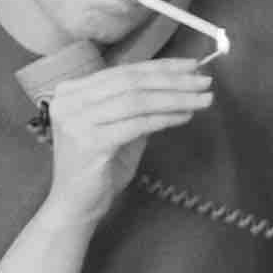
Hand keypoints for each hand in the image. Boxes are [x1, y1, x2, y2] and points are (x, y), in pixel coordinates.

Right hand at [44, 58, 211, 225]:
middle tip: (204, 81)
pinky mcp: (90, 142)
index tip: (192, 66)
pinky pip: (137, 123)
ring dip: (175, 98)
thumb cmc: (100, 168)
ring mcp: (76, 120)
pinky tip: (185, 116)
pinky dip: (165, 118)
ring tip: (203, 99)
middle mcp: (68, 100)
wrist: (76, 206)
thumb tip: (180, 84)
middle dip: (173, 80)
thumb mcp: (120, 128)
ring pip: (137, 100)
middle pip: (132, 82)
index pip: (124, 71)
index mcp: (71, 91)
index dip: (161, 67)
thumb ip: (139, 106)